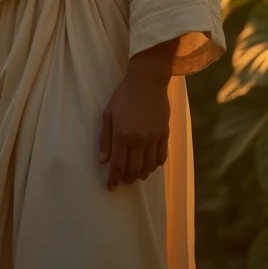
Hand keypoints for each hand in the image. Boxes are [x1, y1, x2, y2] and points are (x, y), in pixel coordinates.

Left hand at [98, 71, 169, 190]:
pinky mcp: (164, 134)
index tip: (111, 187)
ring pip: (149, 167)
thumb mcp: (108, 113)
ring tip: (135, 173)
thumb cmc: (124, 95)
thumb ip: (105, 138)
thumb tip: (102, 160)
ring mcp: (154, 137)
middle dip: (127, 179)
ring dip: (141, 174)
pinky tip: (149, 165)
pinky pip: (161, 157)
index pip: (118, 165)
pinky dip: (154, 165)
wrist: (147, 81)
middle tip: (123, 179)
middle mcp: (139, 139)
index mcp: (123, 134)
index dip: (114, 179)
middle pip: (134, 170)